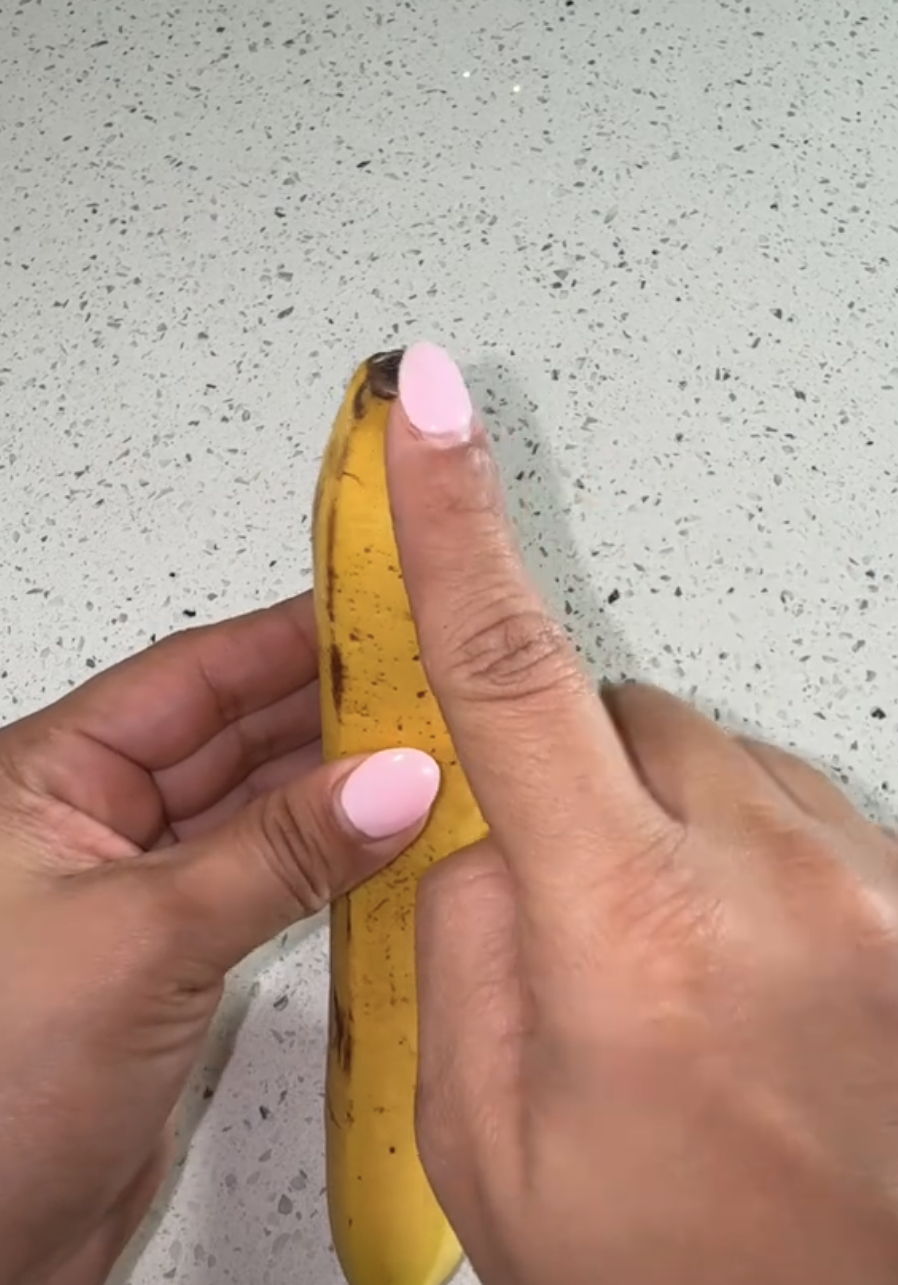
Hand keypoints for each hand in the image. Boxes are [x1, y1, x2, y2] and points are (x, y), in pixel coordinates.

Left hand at [0, 594, 438, 1284]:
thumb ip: (277, 853)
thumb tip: (388, 780)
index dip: (283, 638)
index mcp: (48, 777)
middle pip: (226, 732)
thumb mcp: (144, 938)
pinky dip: (321, 859)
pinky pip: (259, 876)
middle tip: (426, 685)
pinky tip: (383, 842)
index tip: (373, 614)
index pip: (189, 674)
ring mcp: (133, 887)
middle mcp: (89, 821)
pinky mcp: (169, 955)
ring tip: (426, 753)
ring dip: (331, 786)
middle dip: (324, 709)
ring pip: (249, 806)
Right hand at [389, 344, 897, 1284]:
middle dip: (573, 770)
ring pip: (715, 757)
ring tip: (678, 973)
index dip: (458, 523)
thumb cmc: (679, 1273)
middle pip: (625, 709)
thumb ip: (462, 943)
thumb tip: (486, 831)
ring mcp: (868, 883)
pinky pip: (798, 810)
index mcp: (628, 934)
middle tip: (571, 906)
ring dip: (666, 821)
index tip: (435, 408)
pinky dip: (749, 856)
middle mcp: (769, 877)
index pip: (510, 673)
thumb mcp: (486, 1138)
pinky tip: (753, 975)